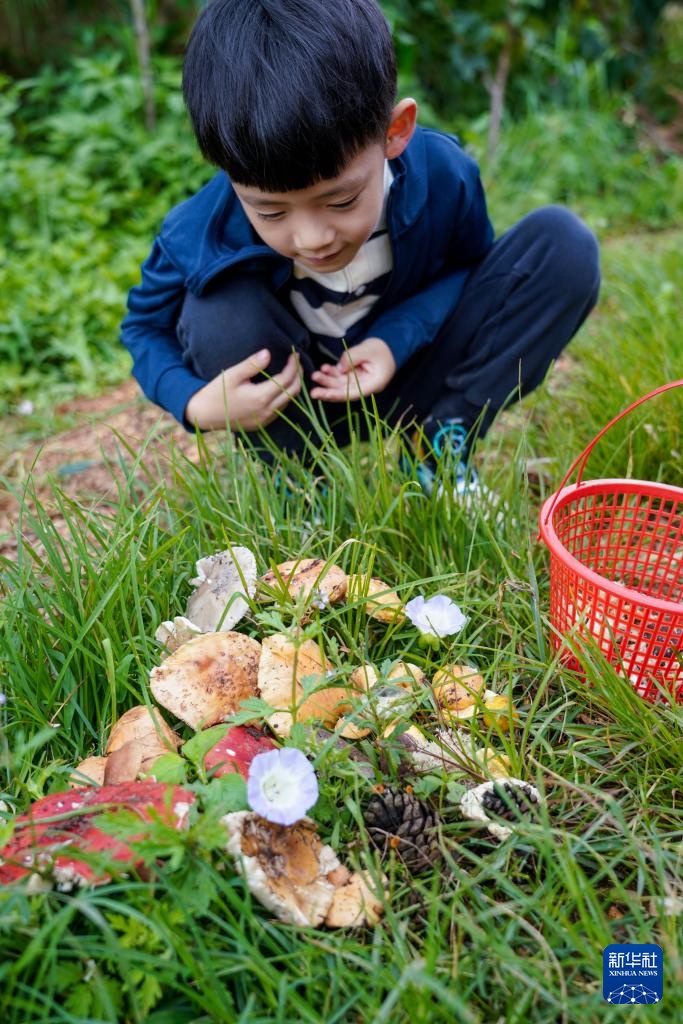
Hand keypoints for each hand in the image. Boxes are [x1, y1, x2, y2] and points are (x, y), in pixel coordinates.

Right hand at [184, 349, 300, 430]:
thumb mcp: (232, 375)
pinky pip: (281, 409)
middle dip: (298, 375)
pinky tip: (282, 386)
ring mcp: (266, 419)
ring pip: (289, 401)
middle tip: (296, 361)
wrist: (205, 415)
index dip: (293, 366)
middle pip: (293, 391)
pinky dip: (286, 396)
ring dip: (293, 386)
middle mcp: (267, 410)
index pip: (286, 379)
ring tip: (292, 371)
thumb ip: (251, 365)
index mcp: (260, 397)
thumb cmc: (216, 392)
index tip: (294, 354)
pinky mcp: (263, 423)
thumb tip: (268, 353)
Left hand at [309, 337, 395, 401]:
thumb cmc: (381, 349)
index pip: (354, 393)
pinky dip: (332, 373)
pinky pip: (340, 377)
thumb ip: (353, 357)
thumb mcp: (369, 349)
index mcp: (374, 384)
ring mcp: (358, 382)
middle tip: (313, 392)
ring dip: (327, 381)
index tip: (326, 394)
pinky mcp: (352, 376)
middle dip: (328, 391)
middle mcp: (365, 387)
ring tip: (316, 375)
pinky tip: (324, 368)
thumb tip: (339, 368)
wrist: (388, 347)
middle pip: (344, 392)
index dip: (339, 395)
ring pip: (340, 385)